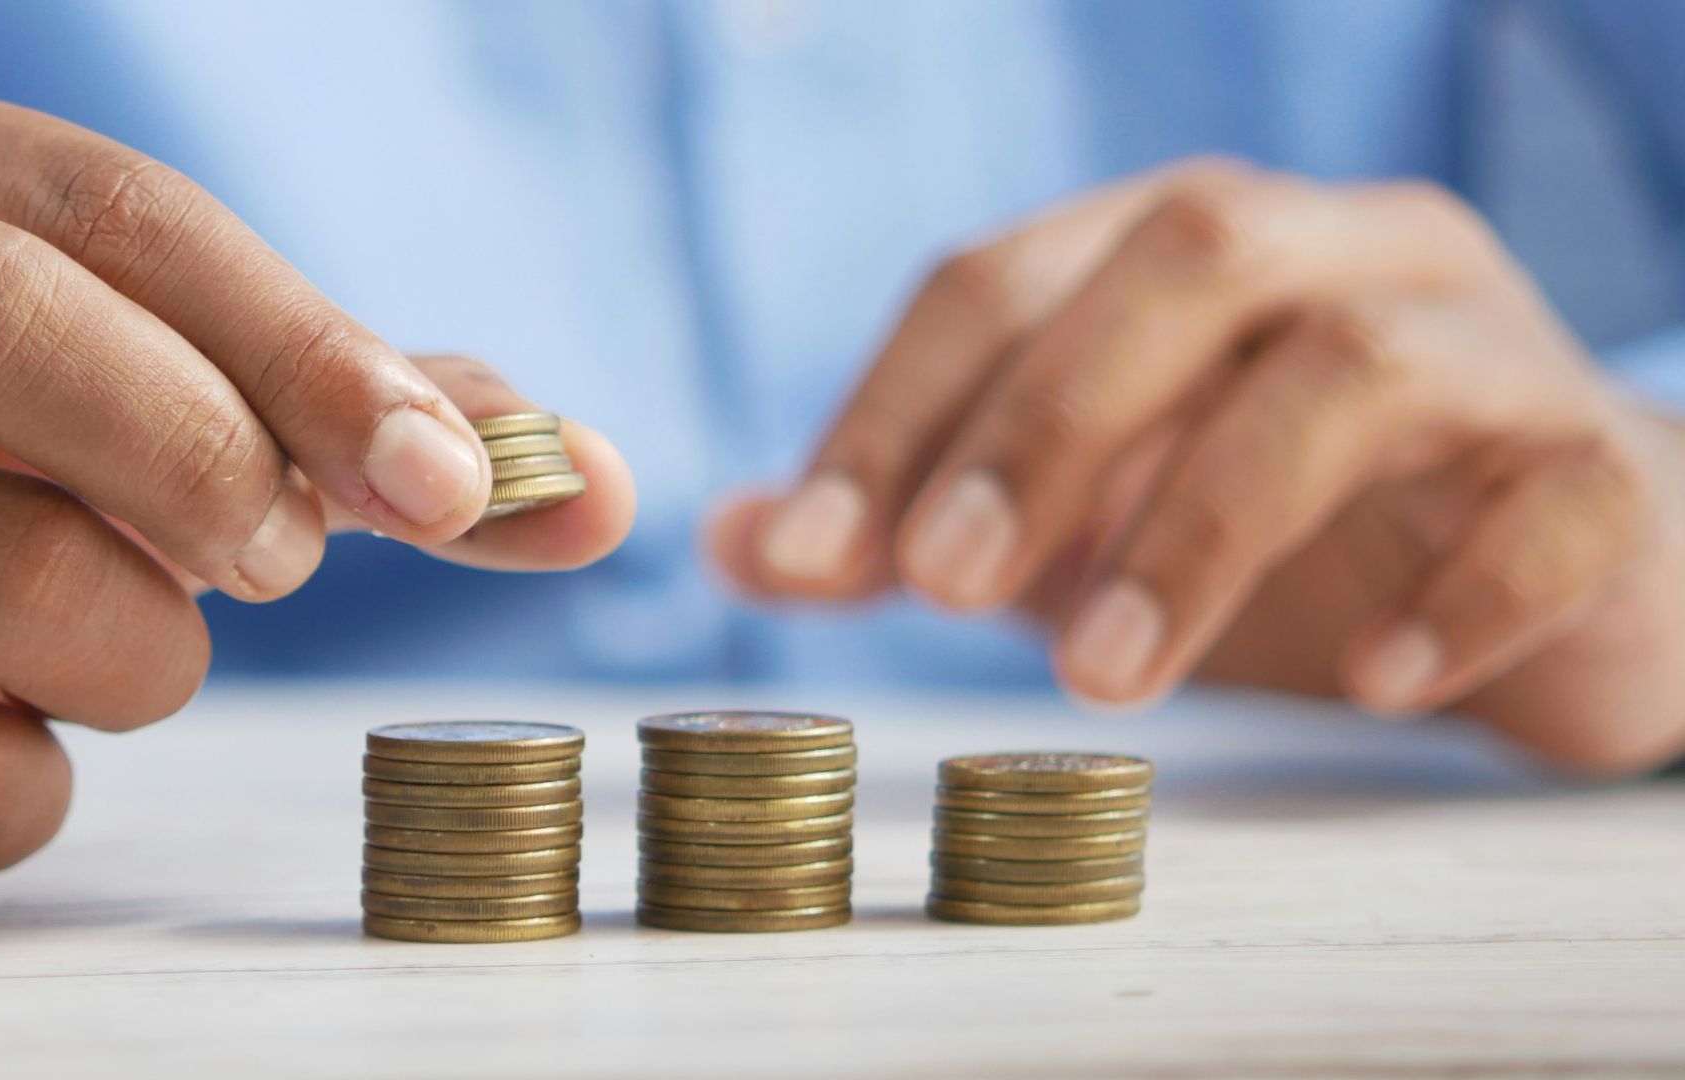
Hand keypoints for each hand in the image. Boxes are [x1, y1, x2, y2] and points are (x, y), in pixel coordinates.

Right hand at [0, 68, 634, 898]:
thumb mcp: (111, 375)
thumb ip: (334, 409)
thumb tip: (589, 482)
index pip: (108, 211)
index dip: (312, 348)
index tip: (454, 482)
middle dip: (208, 452)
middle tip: (275, 554)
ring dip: (144, 651)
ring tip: (104, 639)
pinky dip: (30, 784)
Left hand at [712, 159, 1684, 775]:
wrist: (1563, 575)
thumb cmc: (1294, 536)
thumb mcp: (1082, 525)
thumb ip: (920, 522)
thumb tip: (735, 542)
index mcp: (1186, 252)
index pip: (1005, 275)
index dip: (894, 408)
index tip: (808, 555)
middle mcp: (1338, 256)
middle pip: (1185, 259)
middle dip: (1045, 423)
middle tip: (943, 589)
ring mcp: (1487, 349)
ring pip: (1353, 368)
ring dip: (1204, 523)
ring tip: (1107, 679)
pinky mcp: (1605, 467)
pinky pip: (1552, 498)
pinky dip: (1455, 592)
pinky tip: (1369, 684)